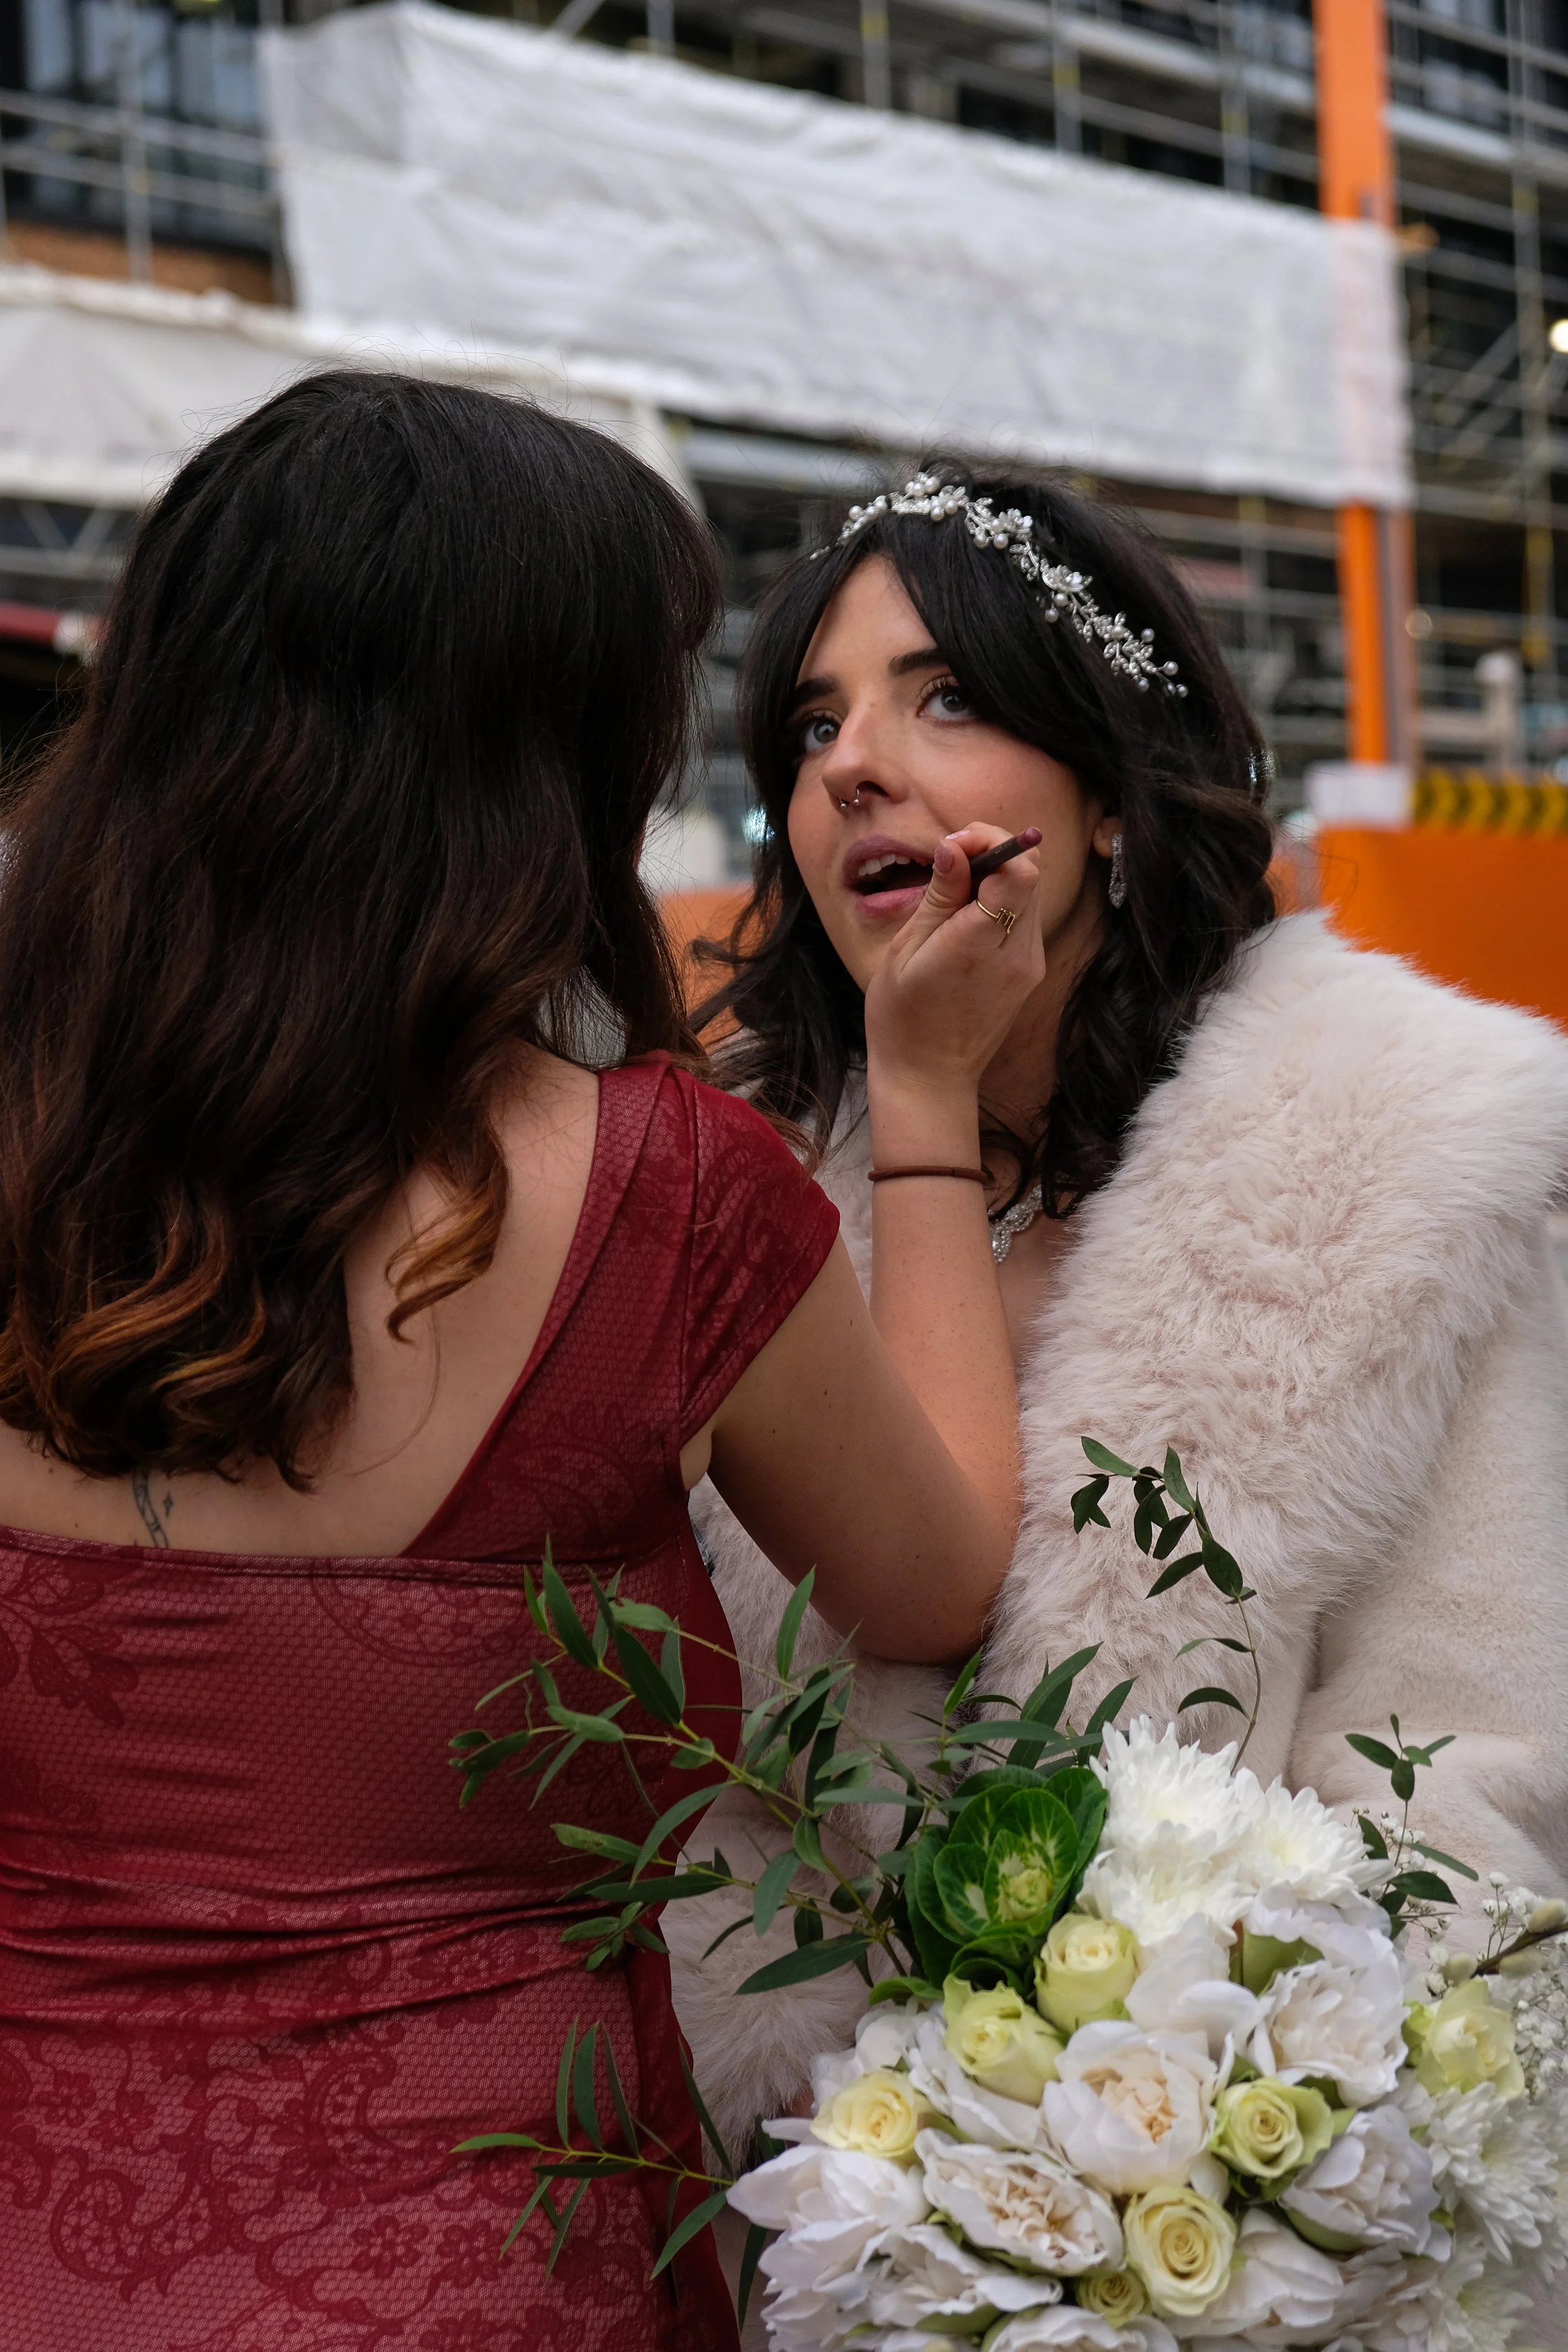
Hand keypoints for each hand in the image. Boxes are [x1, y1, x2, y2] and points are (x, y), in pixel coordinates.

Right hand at [862, 823, 1044, 1112]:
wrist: (928, 1077)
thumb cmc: (902, 1017)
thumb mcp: (905, 950)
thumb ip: (938, 896)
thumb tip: (955, 846)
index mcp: (978, 946)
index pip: (1018, 871)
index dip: (991, 842)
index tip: (955, 844)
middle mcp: (1017, 955)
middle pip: (1030, 874)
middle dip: (995, 851)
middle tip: (953, 858)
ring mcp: (1029, 966)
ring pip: (1030, 892)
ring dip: (999, 875)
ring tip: (955, 888)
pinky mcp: (1030, 973)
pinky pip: (1025, 918)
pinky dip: (1002, 901)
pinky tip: (968, 914)